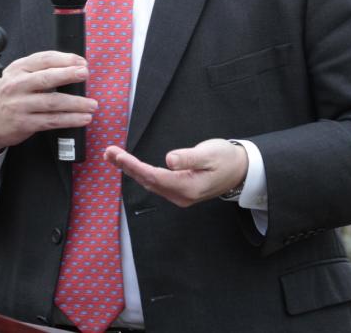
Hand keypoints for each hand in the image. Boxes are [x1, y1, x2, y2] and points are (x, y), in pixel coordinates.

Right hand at [0, 51, 96, 154]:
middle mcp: (17, 85)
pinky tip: (82, 118)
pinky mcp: (24, 123)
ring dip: (76, 103)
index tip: (82, 62)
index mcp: (18, 69)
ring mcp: (20, 105)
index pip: (43, 59)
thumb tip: (73, 65)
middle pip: (47, 78)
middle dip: (69, 75)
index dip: (65, 59)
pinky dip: (70, 120)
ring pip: (53, 102)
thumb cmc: (8, 95)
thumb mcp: (17, 75)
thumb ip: (39, 69)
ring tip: (92, 104)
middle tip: (86, 74)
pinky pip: (52, 121)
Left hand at [104, 139, 247, 207]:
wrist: (241, 170)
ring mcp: (180, 196)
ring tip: (114, 156)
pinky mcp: (180, 192)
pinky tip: (132, 166)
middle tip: (108, 152)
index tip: (117, 155)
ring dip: (131, 170)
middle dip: (126, 167)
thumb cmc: (227, 159)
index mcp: (187, 187)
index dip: (133, 166)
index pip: (153, 176)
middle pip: (147, 181)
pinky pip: (156, 184)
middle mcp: (180, 196)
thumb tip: (169, 160)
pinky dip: (142, 173)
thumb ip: (188, 158)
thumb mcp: (210, 154)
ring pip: (150, 183)